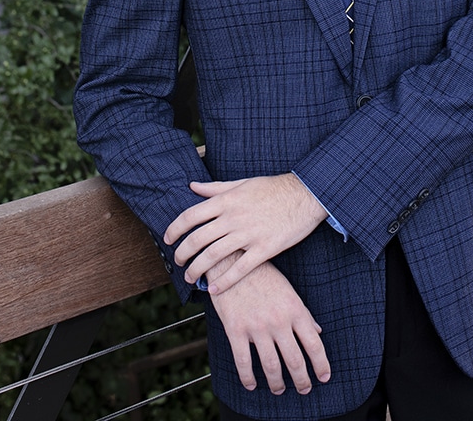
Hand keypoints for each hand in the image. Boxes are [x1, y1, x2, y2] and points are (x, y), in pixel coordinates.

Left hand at [164, 173, 326, 292]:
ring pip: (214, 256)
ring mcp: (248, 234)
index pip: (191, 215)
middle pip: (198, 239)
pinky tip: (213, 288)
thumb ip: (216, 188)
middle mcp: (233, 217)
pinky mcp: (264, 249)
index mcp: (226, 200)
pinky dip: (224, 281)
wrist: (305, 194)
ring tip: (190, 277)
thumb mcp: (242, 183)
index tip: (167, 238)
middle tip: (178, 261)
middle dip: (182, 253)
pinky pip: (239, 269)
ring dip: (197, 269)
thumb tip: (193, 187)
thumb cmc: (272, 188)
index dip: (175, 229)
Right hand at [209, 256, 330, 395]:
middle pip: (295, 360)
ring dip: (277, 383)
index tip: (324, 377)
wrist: (232, 261)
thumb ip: (303, 313)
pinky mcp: (235, 329)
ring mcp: (256, 326)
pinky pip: (243, 362)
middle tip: (304, 389)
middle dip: (302, 380)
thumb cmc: (263, 275)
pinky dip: (248, 378)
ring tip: (280, 389)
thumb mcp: (288, 290)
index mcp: (294, 309)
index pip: (314, 344)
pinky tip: (252, 385)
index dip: (321, 365)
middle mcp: (278, 320)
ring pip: (271, 366)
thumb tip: (317, 332)